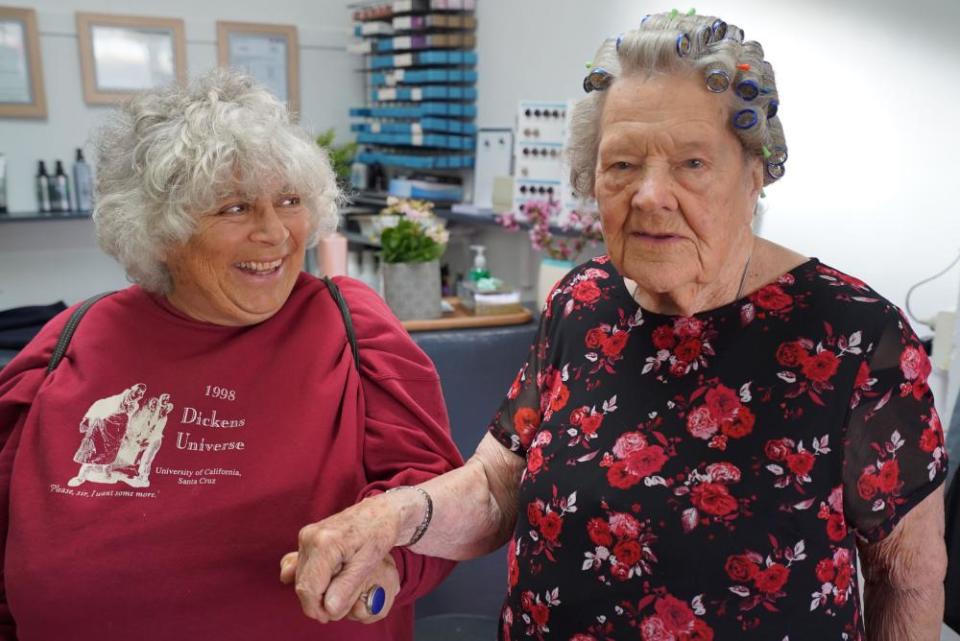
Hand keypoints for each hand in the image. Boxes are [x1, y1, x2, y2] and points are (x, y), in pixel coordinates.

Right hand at [279, 495, 406, 621]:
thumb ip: (346, 587)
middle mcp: (309, 537)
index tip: (331, 616)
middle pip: (302, 584)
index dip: (317, 608)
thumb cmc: (378, 534)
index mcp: (325, 543)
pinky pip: (301, 565)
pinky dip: (312, 577)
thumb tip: (329, 610)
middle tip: (339, 605)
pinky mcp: (306, 537)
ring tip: (340, 586)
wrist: (379, 511)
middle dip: (317, 601)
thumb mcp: (367, 564)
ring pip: (301, 576)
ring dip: (316, 589)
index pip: (309, 588)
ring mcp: (306, 535)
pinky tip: (329, 578)